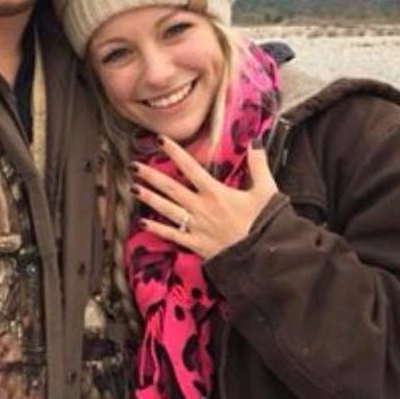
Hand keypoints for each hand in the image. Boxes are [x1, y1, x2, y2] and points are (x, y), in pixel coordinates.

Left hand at [131, 136, 277, 259]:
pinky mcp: (196, 244)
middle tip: (134, 165)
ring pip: (167, 210)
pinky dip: (157, 229)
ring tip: (133, 188)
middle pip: (171, 188)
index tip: (159, 140)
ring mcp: (196, 227)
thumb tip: (255, 143)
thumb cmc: (266, 224)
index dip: (174, 152)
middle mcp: (201, 208)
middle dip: (151, 176)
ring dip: (149, 198)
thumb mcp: (266, 191)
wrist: (266, 257)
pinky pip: (172, 236)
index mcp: (216, 193)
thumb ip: (258, 165)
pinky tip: (142, 223)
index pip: (190, 168)